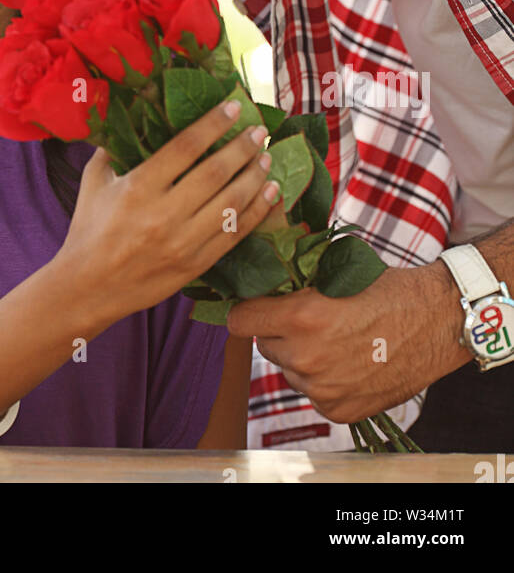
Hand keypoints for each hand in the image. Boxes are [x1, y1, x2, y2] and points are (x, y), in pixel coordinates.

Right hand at [58, 100, 282, 324]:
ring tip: (267, 157)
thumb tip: (131, 113)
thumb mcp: (94, 181)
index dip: (214, 124)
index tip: (234, 106)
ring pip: (232, 204)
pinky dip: (258, 212)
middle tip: (260, 131)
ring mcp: (183, 242)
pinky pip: (235, 235)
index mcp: (138, 187)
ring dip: (255, 177)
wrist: (87, 288)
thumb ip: (113, 148)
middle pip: (216, 173)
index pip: (186, 147)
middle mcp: (164, 214)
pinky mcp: (196, 265)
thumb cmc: (89, 229)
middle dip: (243, 148)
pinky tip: (271, 193)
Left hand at [226, 259, 467, 422]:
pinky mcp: (339, 410)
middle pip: (264, 345)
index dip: (247, 310)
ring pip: (289, 370)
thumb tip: (259, 266)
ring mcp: (323, 389)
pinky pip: (313, 392)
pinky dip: (324, 380)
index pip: (239, 320)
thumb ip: (294, 276)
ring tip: (336, 339)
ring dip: (301, 357)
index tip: (257, 306)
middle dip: (278, 331)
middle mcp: (306, 357)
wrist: (436, 321)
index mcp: (300, 317)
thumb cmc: (386, 287)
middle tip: (307, 319)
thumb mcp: (334, 269)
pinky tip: (350, 361)